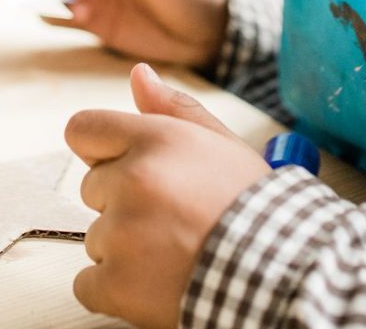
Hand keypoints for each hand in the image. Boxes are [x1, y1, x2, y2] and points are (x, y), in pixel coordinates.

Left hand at [66, 64, 270, 328]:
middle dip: (123, 204)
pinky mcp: (117, 283)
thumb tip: (139, 74)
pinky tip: (155, 286)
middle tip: (173, 219)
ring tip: (176, 254)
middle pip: (92, 188)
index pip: (83, 130)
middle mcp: (132, 180)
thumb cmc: (254, 209)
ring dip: (124, 250)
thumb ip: (174, 108)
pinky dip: (114, 291)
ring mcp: (122, 233)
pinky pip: (88, 284)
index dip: (103, 152)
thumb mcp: (222, 146)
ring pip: (95, 238)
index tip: (128, 173)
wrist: (282, 275)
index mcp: (155, 140)